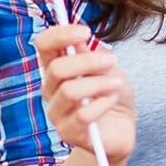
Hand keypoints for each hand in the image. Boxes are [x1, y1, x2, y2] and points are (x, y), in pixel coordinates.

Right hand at [34, 23, 135, 165]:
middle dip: (87, 61)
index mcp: (56, 68)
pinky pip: (82, 116)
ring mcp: (57, 113)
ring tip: (117, 84)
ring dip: (99, 83)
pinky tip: (112, 100)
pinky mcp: (69, 134)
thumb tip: (80, 32)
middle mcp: (50, 90)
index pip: (43, 46)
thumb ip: (91, 52)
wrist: (121, 127)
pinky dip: (102, 104)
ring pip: (69, 92)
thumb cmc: (111, 92)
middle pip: (57, 69)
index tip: (85, 32)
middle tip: (111, 61)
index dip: (60, 35)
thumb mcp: (107, 67)